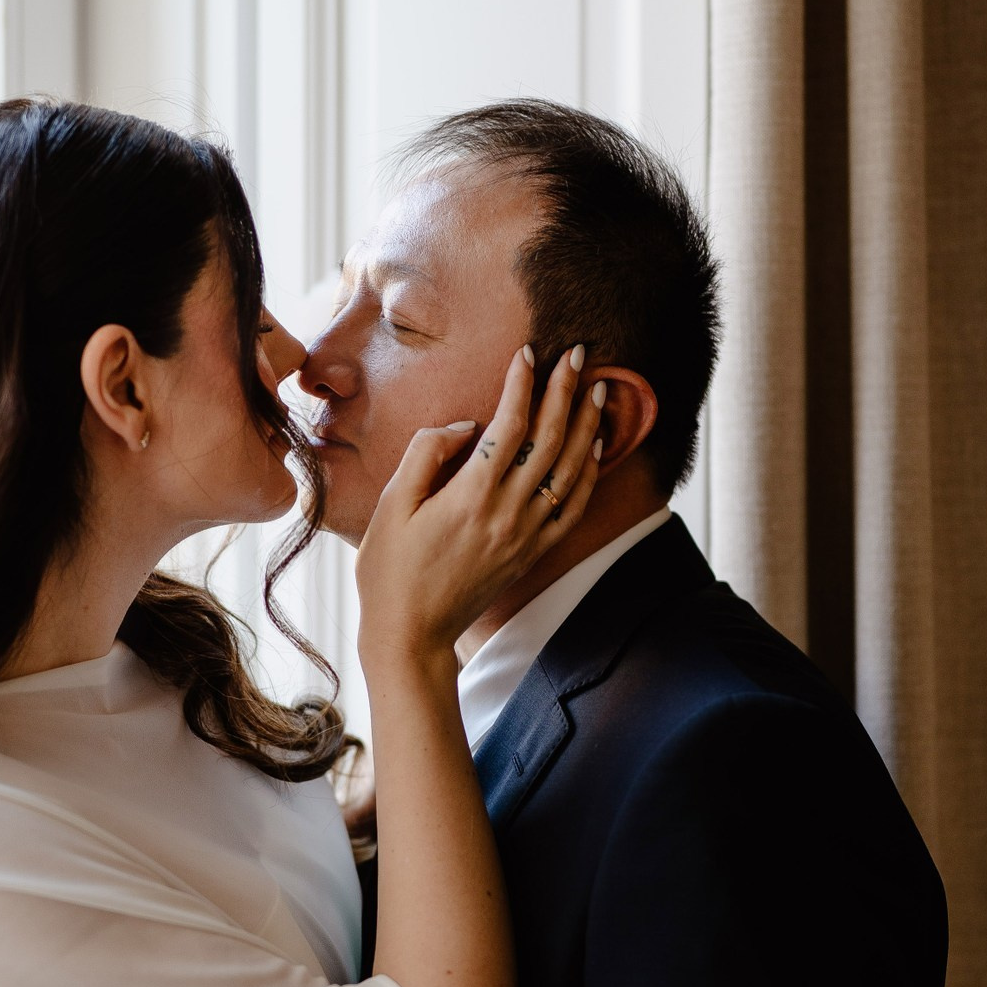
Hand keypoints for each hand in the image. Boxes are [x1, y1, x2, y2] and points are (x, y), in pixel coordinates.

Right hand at [355, 345, 603, 680]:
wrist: (411, 634)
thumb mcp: (390, 505)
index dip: (522, 384)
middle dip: (565, 391)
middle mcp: (508, 512)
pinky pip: (573, 508)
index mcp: (470, 495)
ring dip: (586, 425)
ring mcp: (526, 535)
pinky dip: (588, 474)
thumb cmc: (390, 570)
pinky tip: (593, 447)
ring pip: (570, 470)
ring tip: (596, 389)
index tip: (530, 352)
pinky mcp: (532, 553)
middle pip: (549, 439)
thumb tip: (465, 426)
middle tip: (579, 353)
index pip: (509, 425)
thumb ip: (426, 455)